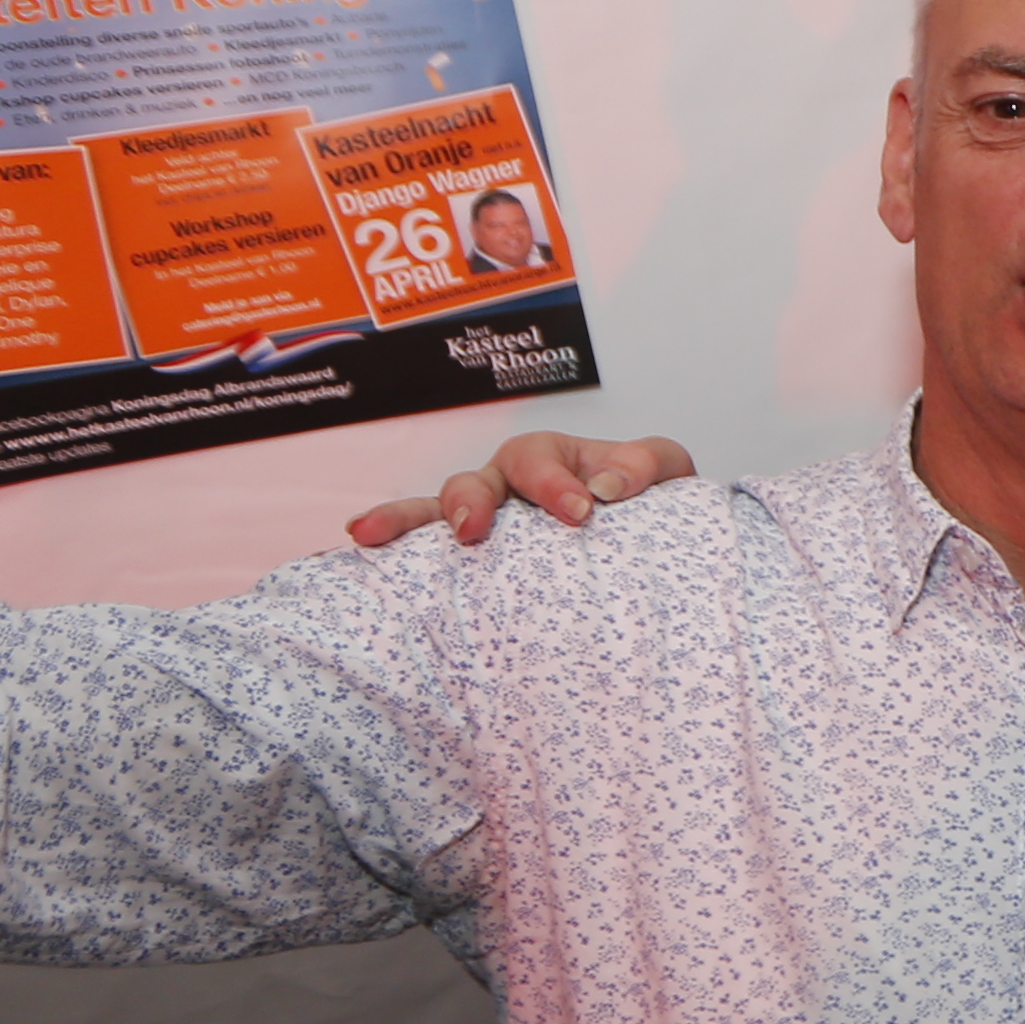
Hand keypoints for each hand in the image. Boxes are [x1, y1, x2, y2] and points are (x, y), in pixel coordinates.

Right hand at [344, 428, 700, 549]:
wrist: (648, 542)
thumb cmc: (646, 501)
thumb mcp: (664, 471)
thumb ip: (646, 463)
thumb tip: (610, 485)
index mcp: (550, 459)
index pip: (539, 460)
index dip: (555, 483)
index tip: (583, 511)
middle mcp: (507, 487)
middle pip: (475, 481)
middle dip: (469, 501)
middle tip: (473, 530)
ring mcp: (486, 523)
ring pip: (437, 512)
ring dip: (407, 520)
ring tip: (373, 533)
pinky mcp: (475, 564)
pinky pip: (425, 554)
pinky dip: (394, 548)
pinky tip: (360, 548)